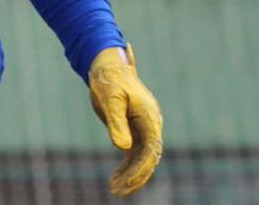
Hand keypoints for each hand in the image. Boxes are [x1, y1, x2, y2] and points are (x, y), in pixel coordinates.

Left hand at [88, 44, 162, 196]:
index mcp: (149, 116)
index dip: (142, 167)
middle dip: (136, 177)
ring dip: (130, 175)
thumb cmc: (109, 81)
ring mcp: (143, 129)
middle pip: (149, 157)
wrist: (107, 68)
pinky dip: (125, 168)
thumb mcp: (109, 99)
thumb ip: (116, 122)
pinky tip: (114, 179)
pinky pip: (133, 155)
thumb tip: (123, 148)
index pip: (151, 148)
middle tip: (117, 191)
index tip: (129, 181)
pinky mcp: (133, 131)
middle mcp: (150, 124)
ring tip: (113, 189)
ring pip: (141, 159)